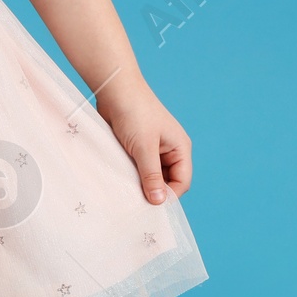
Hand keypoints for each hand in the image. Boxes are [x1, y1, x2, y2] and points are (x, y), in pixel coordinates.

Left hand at [94, 78, 190, 203]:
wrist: (114, 89)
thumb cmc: (134, 113)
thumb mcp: (144, 147)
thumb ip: (152, 175)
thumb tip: (159, 202)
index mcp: (180, 148)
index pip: (182, 182)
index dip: (169, 195)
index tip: (150, 206)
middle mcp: (169, 150)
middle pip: (167, 181)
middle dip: (154, 191)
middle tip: (136, 202)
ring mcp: (153, 149)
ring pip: (151, 176)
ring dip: (140, 184)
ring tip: (127, 192)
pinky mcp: (137, 147)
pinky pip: (138, 168)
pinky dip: (131, 175)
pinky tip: (121, 181)